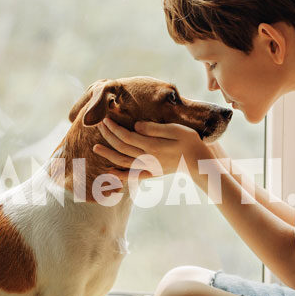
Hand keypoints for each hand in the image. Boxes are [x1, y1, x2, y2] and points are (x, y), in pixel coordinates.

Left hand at [93, 117, 209, 183]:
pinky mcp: (152, 173)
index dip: (114, 128)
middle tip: (99, 125)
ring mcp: (149, 167)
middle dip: (108, 136)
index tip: (105, 119)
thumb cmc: (190, 142)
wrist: (199, 163)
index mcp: (152, 146)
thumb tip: (136, 125)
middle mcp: (147, 158)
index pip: (126, 136)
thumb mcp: (176, 130)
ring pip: (123, 162)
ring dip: (108, 154)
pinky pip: (132, 176)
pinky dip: (120, 175)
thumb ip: (155, 129)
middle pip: (122, 147)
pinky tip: (109, 173)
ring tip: (95, 148)